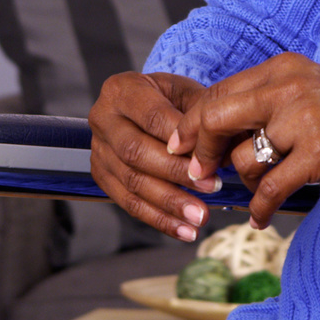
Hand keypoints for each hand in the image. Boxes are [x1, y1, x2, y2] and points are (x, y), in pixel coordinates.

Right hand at [89, 71, 214, 241]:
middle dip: (175, 174)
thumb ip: (199, 114)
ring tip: (199, 216)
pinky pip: (128, 202)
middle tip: (210, 188)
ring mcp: (99, 150)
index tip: (208, 159)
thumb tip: (221, 148)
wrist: (141, 106)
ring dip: (168, 203)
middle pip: (136, 152)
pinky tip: (183, 229)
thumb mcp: (184, 92)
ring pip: (131, 182)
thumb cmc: (167, 98)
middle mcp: (103, 119)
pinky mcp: (101, 176)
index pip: (152, 117)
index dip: (180, 141)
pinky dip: (158, 219)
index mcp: (122, 90)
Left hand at [169, 52, 319, 228]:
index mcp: (282, 69)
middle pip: (217, 118)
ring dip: (245, 181)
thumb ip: (263, 102)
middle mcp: (289, 87)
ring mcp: (304, 119)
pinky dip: (260, 207)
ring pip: (243, 158)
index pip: (219, 92)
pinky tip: (260, 215)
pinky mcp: (319, 153)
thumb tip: (212, 129)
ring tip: (261, 187)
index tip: (181, 145)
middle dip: (200, 150)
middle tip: (200, 172)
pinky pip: (269, 187)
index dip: (193, 122)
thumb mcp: (306, 91)